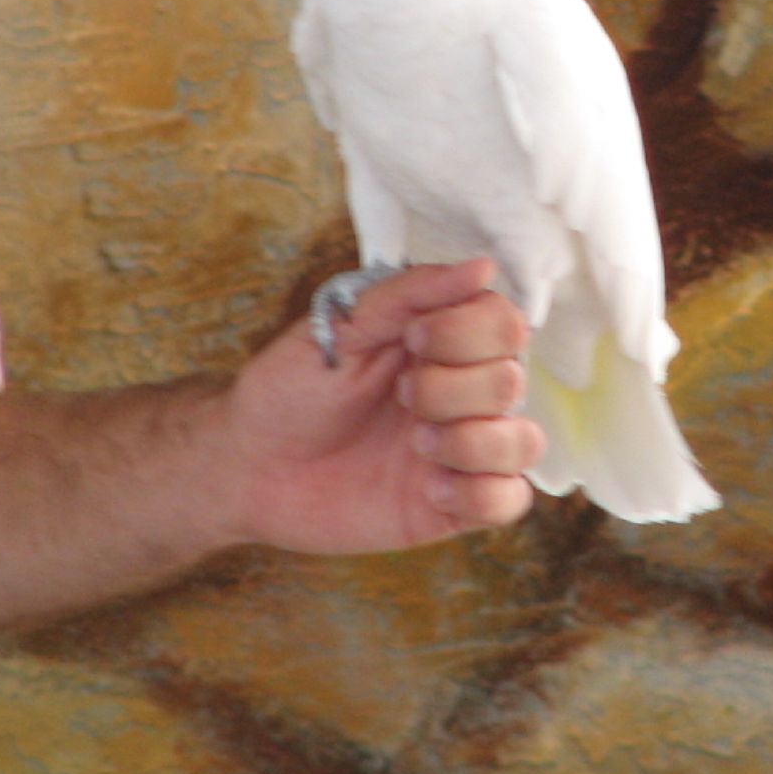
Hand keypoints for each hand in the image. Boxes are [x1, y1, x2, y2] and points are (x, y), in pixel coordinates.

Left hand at [214, 259, 545, 553]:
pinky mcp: (452, 506)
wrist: (248, 465)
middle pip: (512, 379)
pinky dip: (479, 493)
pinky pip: (509, 501)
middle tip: (398, 396)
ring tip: (416, 446)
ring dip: (472, 441)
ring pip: (524, 442)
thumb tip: (483, 267)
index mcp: (442, 343)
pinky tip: (427, 489)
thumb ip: (409, 293)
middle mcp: (462, 393)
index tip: (412, 339)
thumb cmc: (289, 388)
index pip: (505, 323)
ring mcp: (461, 450)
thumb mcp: (341, 327)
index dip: (469, 332)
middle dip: (451, 389)